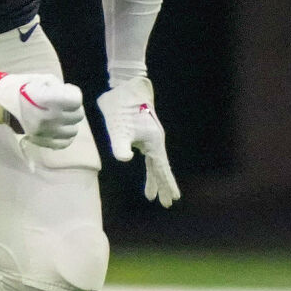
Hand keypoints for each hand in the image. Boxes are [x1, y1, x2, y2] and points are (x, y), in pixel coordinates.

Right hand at [0, 71, 84, 149]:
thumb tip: (73, 100)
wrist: (0, 101)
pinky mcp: (41, 140)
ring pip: (73, 130)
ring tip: (60, 116)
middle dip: (72, 108)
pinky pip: (64, 142)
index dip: (73, 94)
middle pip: (77, 115)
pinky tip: (59, 128)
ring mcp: (45, 131)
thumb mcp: (43, 79)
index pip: (76, 100)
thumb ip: (62, 89)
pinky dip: (65, 135)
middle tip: (63, 104)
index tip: (66, 91)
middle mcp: (48, 117)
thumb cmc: (22, 87)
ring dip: (69, 122)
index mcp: (47, 99)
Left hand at [97, 77, 179, 206]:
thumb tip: (125, 160)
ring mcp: (150, 137)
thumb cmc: (120, 107)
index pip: (161, 168)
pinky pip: (149, 155)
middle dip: (163, 186)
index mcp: (153, 142)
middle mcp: (155, 141)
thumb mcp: (117, 127)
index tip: (173, 199)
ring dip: (154, 178)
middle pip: (161, 168)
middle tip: (166, 203)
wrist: (124, 87)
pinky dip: (148, 166)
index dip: (166, 184)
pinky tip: (147, 170)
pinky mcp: (142, 133)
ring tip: (152, 196)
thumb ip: (120, 145)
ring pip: (155, 162)